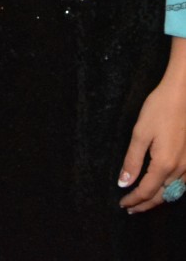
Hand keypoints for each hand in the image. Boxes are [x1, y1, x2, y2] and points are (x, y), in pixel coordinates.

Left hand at [118, 39, 185, 212]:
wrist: (183, 94)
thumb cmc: (159, 109)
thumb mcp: (140, 133)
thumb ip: (132, 160)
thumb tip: (123, 183)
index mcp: (164, 164)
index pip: (146, 191)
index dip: (134, 199)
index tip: (122, 204)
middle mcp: (180, 169)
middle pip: (162, 196)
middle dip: (145, 204)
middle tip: (130, 208)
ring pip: (174, 191)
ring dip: (158, 199)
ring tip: (144, 201)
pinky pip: (183, 183)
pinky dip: (171, 190)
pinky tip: (164, 187)